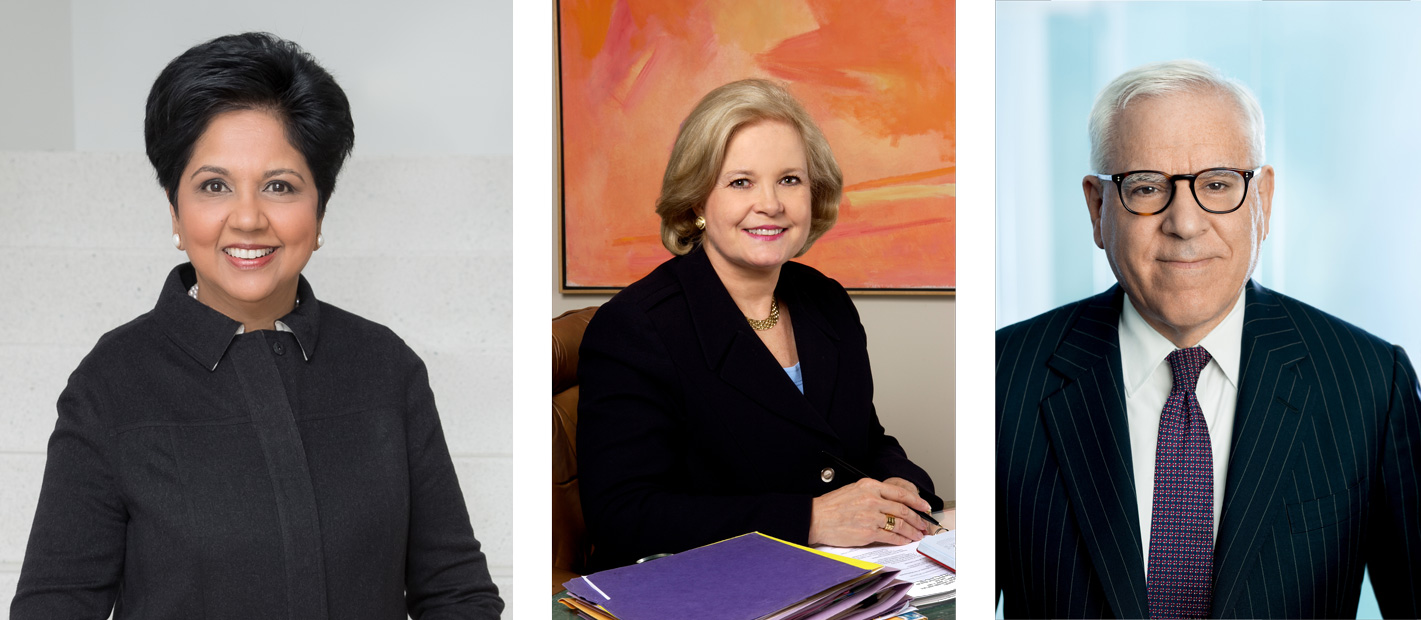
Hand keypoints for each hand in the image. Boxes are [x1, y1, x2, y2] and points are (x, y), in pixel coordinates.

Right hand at [808, 478, 931, 546]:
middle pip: (903, 509)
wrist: (816, 518)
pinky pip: (891, 536)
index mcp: (869, 486)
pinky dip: (901, 540)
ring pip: (900, 524)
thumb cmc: (832, 506)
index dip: (916, 501)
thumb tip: (892, 504)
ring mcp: (871, 516)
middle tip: (923, 524)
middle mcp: (872, 499)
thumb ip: (873, 494)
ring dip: (912, 531)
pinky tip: (905, 541)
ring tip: (917, 535)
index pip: (900, 493)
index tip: (924, 506)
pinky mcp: (868, 532)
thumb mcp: (854, 490)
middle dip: (917, 519)